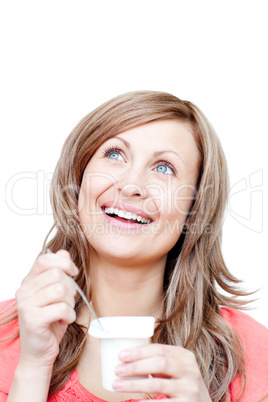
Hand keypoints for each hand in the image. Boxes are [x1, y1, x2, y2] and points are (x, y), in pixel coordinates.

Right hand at [15, 250, 77, 370]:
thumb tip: (63, 252)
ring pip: (60, 290)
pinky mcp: (32, 319)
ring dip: (70, 303)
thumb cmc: (49, 322)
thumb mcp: (56, 294)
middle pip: (56, 274)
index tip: (73, 272)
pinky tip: (63, 321)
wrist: (38, 352)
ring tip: (65, 312)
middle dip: (70, 288)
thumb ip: (59, 272)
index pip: (45, 259)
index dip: (64, 262)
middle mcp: (24, 291)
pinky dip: (69, 316)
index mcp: (29, 281)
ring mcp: (26, 305)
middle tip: (67, 301)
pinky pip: (61, 308)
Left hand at [113, 344, 211, 400]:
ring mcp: (189, 389)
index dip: (139, 351)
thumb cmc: (180, 385)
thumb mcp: (175, 369)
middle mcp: (190, 371)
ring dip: (134, 384)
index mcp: (185, 357)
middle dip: (136, 366)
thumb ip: (159, 361)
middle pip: (160, 363)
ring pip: (157, 384)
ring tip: (117, 385)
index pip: (160, 349)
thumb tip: (126, 358)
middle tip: (117, 370)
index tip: (121, 355)